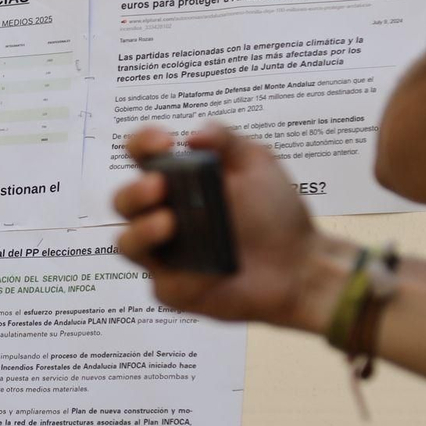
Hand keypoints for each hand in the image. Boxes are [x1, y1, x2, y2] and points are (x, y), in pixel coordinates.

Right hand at [113, 123, 341, 330]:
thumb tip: (193, 136)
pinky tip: (210, 271)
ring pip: (127, 244)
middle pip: (123, 201)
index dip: (142, 143)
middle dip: (134, 192)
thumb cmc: (274, 211)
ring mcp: (164, 254)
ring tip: (169, 223)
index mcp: (175, 180)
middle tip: (160, 186)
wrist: (301, 263)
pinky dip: (185, 276)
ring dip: (141, 231)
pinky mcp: (175, 289)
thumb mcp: (256, 162)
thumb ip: (226, 139)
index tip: (164, 141)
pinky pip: (164, 285)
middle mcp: (161, 214)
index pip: (140, 155)